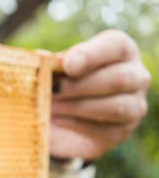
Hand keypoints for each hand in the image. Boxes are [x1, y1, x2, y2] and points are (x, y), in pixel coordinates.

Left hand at [51, 29, 149, 159]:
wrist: (60, 116)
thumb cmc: (59, 80)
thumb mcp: (55, 68)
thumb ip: (52, 64)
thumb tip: (42, 57)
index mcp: (119, 50)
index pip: (115, 46)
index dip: (91, 55)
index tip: (67, 65)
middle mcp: (136, 75)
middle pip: (118, 79)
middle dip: (80, 86)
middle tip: (52, 91)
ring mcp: (134, 105)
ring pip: (116, 107)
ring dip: (77, 107)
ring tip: (50, 107)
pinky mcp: (122, 131)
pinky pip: (106, 130)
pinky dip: (78, 126)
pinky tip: (57, 121)